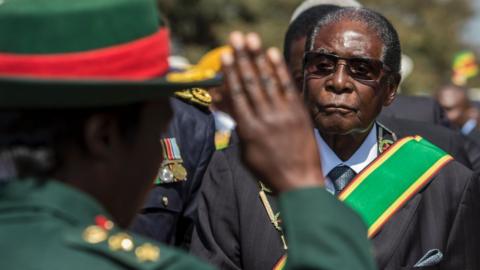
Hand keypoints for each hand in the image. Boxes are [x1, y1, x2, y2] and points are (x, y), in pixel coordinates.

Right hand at [220, 32, 323, 192]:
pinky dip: (279, 70)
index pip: (237, 95)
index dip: (231, 73)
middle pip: (250, 82)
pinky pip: (288, 87)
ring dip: (258, 57)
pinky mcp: (299, 113)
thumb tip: (224, 105)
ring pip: (268, 81)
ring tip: (251, 39)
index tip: (225, 55)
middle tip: (235, 38)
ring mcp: (284, 115)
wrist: (299, 182)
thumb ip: (236, 127)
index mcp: (248, 130)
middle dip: (242, 58)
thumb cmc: (268, 170)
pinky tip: (272, 54)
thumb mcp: (245, 152)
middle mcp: (265, 119)